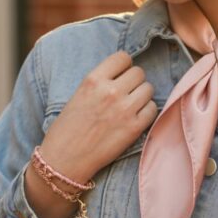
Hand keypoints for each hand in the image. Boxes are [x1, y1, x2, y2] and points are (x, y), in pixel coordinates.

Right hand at [41, 50, 157, 182]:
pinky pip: (153, 109)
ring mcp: (124, 109)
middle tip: (125, 94)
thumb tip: (124, 74)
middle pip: (139, 72)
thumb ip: (101, 82)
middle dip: (134, 82)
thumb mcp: (79, 94)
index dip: (124, 67)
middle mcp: (110, 91)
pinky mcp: (134, 127)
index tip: (121, 76)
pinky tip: (134, 119)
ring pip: (148, 89)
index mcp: (93, 79)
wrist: (64, 159)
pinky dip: (147, 112)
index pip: (123, 57)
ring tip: (130, 107)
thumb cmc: (67, 128)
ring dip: (142, 96)